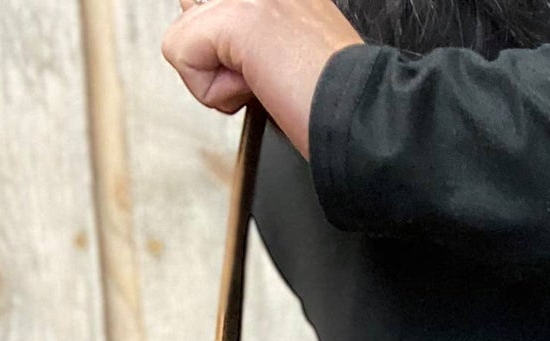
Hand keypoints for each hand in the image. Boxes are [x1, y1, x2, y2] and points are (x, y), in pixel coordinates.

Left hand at [162, 0, 362, 157]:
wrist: (369, 120)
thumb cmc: (342, 101)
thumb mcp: (296, 49)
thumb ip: (256, 34)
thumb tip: (220, 43)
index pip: (211, 7)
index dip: (226, 46)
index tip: (264, 65)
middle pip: (193, 9)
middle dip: (216, 54)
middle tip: (266, 75)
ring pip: (184, 33)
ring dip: (217, 76)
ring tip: (266, 84)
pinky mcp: (237, 19)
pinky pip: (181, 54)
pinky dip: (212, 91)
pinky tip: (257, 91)